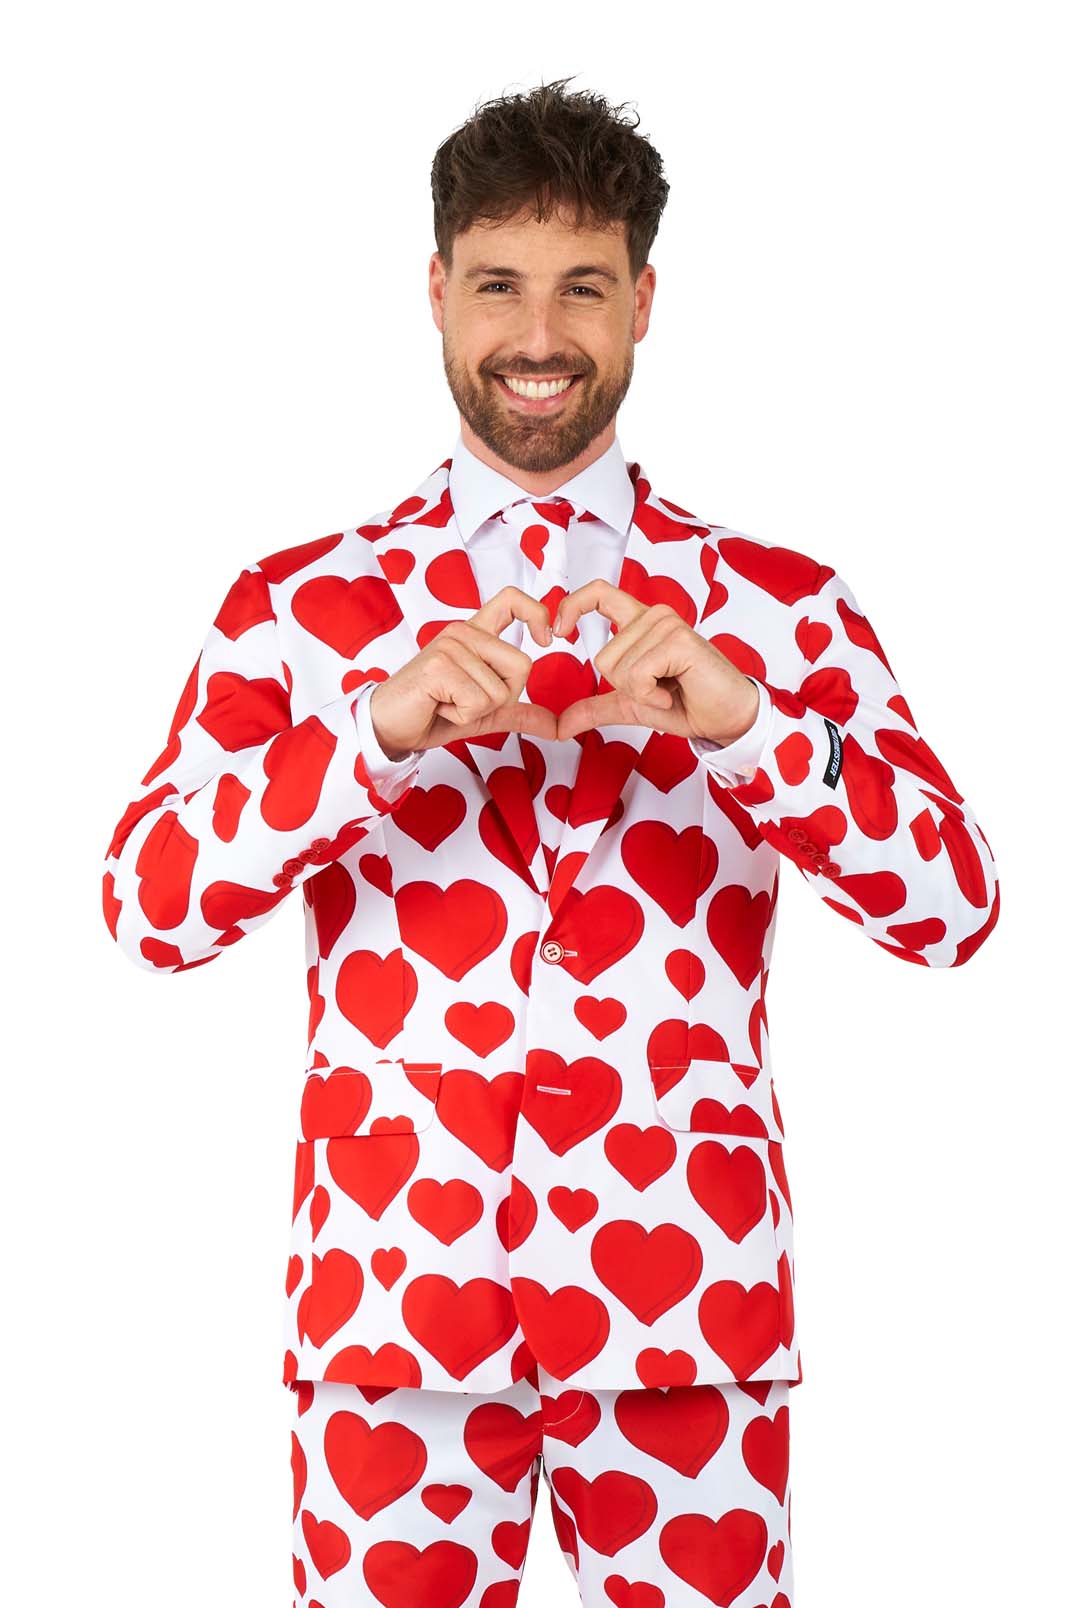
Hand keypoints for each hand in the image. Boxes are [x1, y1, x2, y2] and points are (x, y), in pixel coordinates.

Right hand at [369, 587, 559, 756]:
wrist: (389, 726)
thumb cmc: (432, 711)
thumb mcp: (485, 712)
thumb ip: (519, 712)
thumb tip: (556, 725)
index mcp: (475, 634)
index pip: (512, 600)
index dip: (537, 614)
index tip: (546, 639)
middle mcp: (463, 633)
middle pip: (522, 664)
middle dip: (502, 697)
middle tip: (465, 699)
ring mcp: (450, 645)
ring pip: (500, 690)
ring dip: (477, 711)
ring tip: (447, 703)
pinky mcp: (439, 665)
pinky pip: (478, 701)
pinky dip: (462, 716)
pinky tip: (438, 707)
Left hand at [552, 579, 759, 743]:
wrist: (725, 718)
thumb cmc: (687, 703)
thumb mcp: (631, 705)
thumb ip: (595, 707)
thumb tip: (559, 725)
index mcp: (640, 623)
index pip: (599, 594)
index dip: (572, 606)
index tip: (558, 632)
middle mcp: (654, 616)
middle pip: (603, 656)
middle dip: (624, 687)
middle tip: (658, 689)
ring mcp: (667, 625)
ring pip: (618, 668)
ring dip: (641, 693)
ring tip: (670, 689)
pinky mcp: (679, 641)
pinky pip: (637, 675)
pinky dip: (651, 695)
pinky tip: (674, 693)